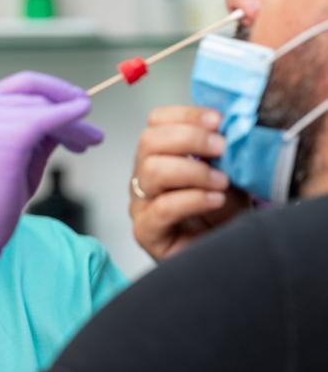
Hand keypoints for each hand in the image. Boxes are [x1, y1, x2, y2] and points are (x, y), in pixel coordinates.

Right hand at [0, 71, 103, 288]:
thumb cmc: (1, 191)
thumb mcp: (26, 149)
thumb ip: (44, 126)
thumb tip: (76, 108)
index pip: (24, 82)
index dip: (57, 88)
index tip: (81, 101)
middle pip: (38, 96)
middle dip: (71, 111)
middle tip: (93, 134)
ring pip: (45, 108)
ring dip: (74, 124)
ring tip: (90, 143)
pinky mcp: (2, 138)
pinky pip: (44, 121)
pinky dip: (68, 121)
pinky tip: (85, 134)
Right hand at [130, 106, 251, 260]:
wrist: (230, 256)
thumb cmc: (226, 215)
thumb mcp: (228, 172)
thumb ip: (222, 149)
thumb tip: (230, 125)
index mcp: (161, 154)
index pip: (157, 121)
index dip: (186, 115)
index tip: (218, 120)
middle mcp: (145, 175)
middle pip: (149, 141)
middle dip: (189, 138)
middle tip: (221, 147)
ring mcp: (141, 203)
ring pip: (151, 171)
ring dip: (192, 170)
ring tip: (221, 181)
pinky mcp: (146, 231)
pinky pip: (161, 208)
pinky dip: (192, 199)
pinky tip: (215, 200)